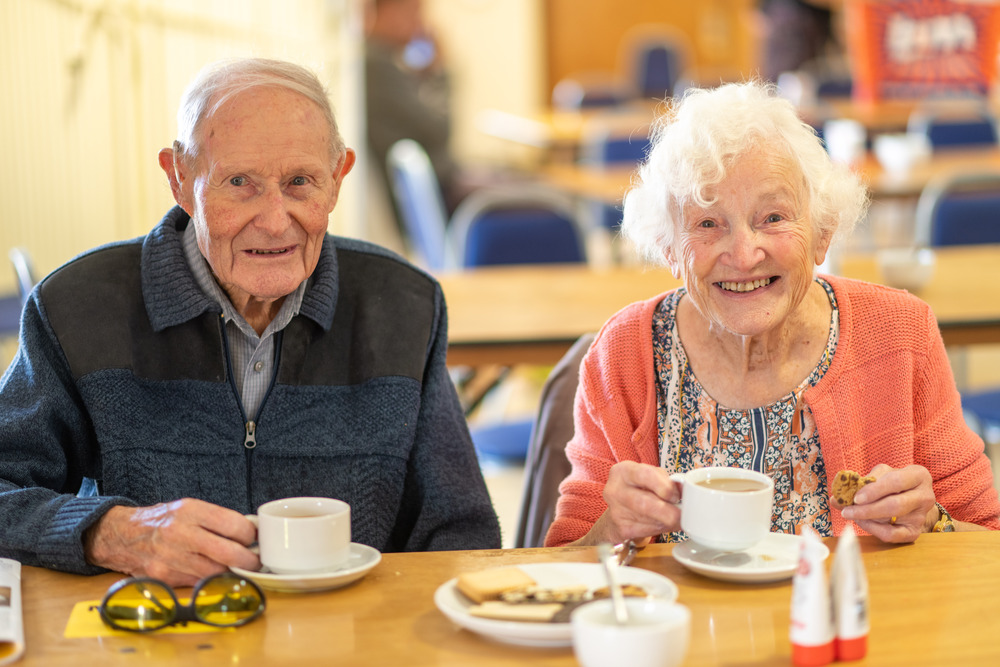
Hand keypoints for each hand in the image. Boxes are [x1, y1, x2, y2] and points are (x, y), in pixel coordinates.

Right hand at [84, 498, 260, 585]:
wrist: (123, 536)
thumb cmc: (163, 520)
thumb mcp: (189, 508)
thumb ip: (217, 519)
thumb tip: (250, 533)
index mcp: (190, 511)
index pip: (234, 525)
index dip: (250, 535)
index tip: (254, 538)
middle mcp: (180, 533)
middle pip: (229, 553)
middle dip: (249, 559)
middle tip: (255, 560)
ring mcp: (172, 558)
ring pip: (216, 571)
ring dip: (231, 571)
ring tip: (237, 566)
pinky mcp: (166, 578)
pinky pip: (199, 582)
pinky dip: (211, 579)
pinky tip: (215, 572)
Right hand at [578, 461, 680, 545]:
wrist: (620, 510)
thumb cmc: (640, 489)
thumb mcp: (650, 477)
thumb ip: (666, 481)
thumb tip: (685, 492)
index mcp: (623, 471)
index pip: (645, 475)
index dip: (665, 487)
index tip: (676, 496)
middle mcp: (615, 490)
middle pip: (645, 503)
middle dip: (668, 511)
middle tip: (681, 513)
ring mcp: (616, 511)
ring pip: (649, 520)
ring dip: (667, 521)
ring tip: (674, 518)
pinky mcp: (621, 529)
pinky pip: (647, 531)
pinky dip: (661, 529)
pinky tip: (663, 523)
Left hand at [836, 464, 935, 542]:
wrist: (912, 498)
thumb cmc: (893, 483)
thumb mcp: (881, 474)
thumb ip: (861, 483)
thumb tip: (836, 498)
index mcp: (918, 475)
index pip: (895, 481)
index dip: (874, 490)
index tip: (856, 497)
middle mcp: (925, 496)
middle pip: (894, 505)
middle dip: (867, 509)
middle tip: (846, 511)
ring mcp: (921, 516)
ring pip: (892, 520)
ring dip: (866, 518)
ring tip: (851, 514)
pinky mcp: (915, 532)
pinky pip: (892, 535)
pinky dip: (873, 530)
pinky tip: (862, 523)